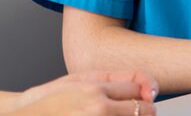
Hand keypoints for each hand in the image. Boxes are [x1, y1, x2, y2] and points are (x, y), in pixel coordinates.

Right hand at [15, 71, 157, 115]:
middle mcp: (99, 110)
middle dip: (143, 109)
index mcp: (95, 90)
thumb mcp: (76, 79)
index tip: (142, 95)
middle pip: (143, 110)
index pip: (137, 87)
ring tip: (115, 113)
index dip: (142, 91)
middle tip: (135, 110)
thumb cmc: (46, 101)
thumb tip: (141, 85)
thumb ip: (109, 79)